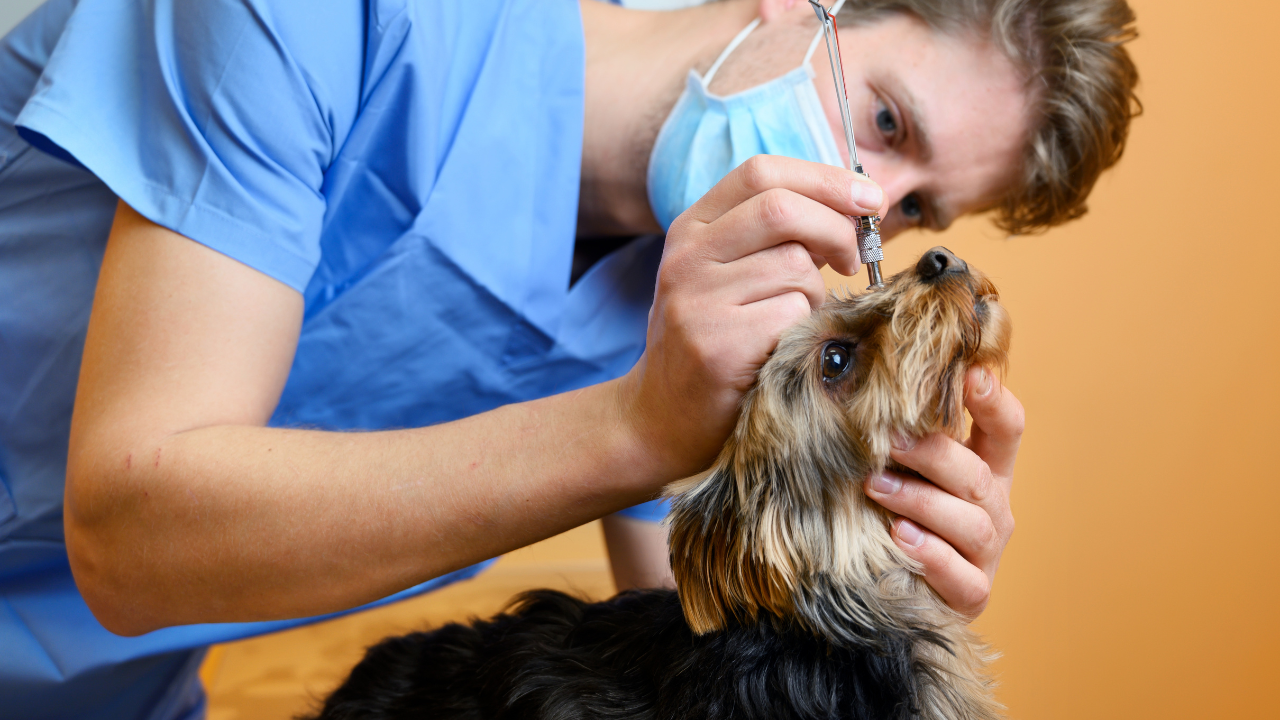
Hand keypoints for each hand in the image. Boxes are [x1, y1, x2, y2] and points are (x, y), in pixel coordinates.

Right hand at [617, 155, 884, 480]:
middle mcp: (687, 257)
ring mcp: (697, 300)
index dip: (826, 179)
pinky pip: (794, 316)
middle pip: (783, 209)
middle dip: (838, 230)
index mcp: (692, 228)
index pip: (762, 173)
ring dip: (816, 295)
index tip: (871, 198)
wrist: (661, 417)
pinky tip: (780, 349)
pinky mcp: (717, 345)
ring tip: (791, 321)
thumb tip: (858, 204)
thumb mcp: (728, 273)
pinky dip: (804, 331)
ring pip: (797, 268)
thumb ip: (777, 235)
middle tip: (854, 260)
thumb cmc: (715, 339)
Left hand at [864, 366, 1024, 618]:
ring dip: (922, 501)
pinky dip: (932, 555)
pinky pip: (961, 576)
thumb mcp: (900, 469)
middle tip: (888, 439)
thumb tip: (857, 377)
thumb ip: (896, 432)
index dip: (994, 400)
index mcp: (986, 469)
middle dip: (935, 454)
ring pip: (971, 523)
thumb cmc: (892, 513)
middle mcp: (993, 508)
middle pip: (979, 475)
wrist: (896, 590)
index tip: (969, 373)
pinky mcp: (971, 594)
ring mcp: (986, 554)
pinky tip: (900, 538)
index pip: (1006, 427)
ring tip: (876, 486)